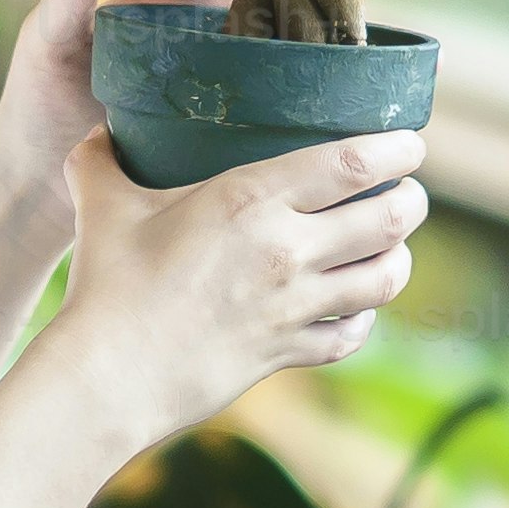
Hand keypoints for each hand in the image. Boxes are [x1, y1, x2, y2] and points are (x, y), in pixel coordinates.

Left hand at [0, 0, 430, 204]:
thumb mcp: (47, 48)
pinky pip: (292, 96)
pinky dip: (333, 94)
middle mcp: (207, 24)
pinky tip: (374, 108)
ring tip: (413, 43)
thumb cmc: (39, 104)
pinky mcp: (234, 120)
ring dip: (354, 30)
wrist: (39, 179)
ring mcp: (225, 73)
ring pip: (301, 37)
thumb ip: (66, 3)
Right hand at [47, 127, 427, 449]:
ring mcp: (293, 307)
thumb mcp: (102, 206)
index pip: (352, 163)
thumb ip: (100, 160)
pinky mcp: (287, 353)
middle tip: (409, 190)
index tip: (409, 143)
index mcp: (250, 201)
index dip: (396, 148)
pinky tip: (356, 308)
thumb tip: (96, 131)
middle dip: (412, 199)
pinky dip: (364, 319)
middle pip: (388, 217)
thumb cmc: (106, 286)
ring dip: (400, 257)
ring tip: (395, 244)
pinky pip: (351, 335)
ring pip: (384, 278)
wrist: (108, 376)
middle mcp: (286, 251)